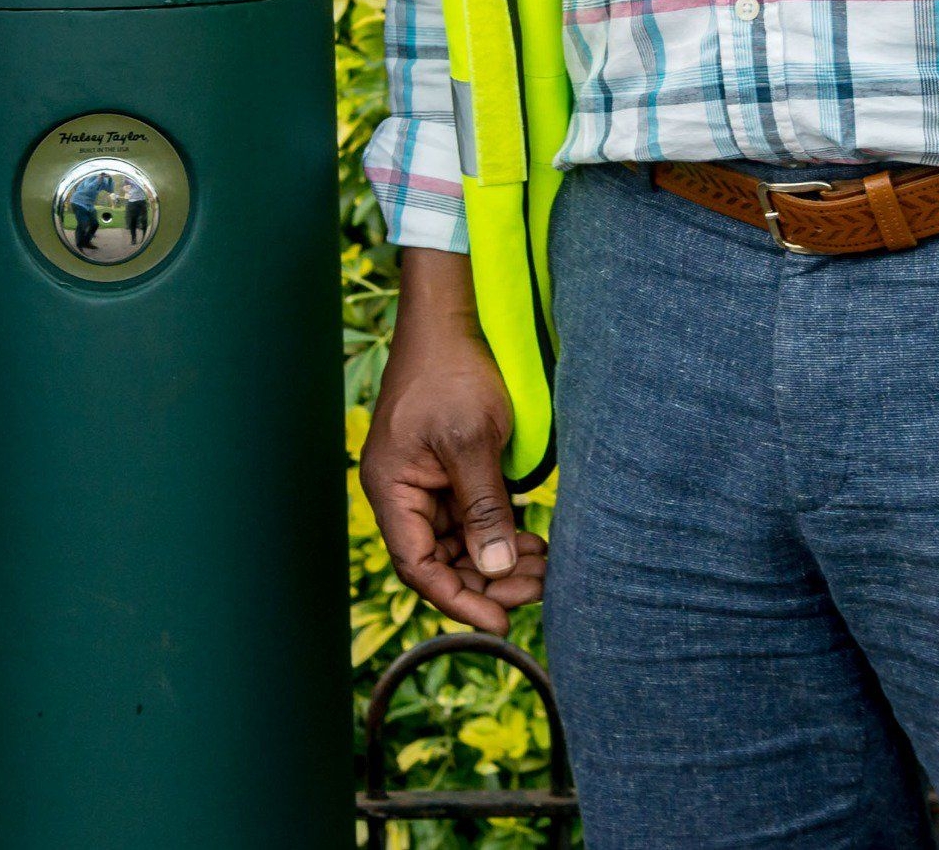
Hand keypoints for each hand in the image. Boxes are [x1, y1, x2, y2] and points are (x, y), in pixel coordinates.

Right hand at [360, 247, 546, 629]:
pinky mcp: (449, 472)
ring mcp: (426, 483)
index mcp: (392, 489)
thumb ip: (484, 508)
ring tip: (545, 567)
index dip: (457, 600)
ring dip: (499, 561)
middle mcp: (403, 493)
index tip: (501, 620)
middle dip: (487, 582)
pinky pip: (471, 520)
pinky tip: (534, 542)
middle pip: (441, 562)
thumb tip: (495, 569)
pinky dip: (500, 535)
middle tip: (539, 588)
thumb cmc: (452, 372)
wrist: (453, 319)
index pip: (418, 566)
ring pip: (460, 545)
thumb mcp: (472, 442)